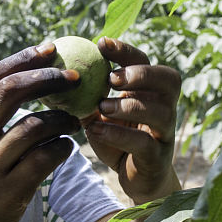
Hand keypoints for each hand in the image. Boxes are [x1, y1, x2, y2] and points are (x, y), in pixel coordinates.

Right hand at [0, 44, 79, 221]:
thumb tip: (23, 80)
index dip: (25, 58)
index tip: (51, 49)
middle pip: (12, 92)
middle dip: (47, 79)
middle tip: (75, 77)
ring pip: (33, 127)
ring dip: (60, 119)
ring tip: (73, 121)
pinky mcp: (6, 193)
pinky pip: (43, 161)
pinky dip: (61, 149)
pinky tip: (65, 148)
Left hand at [84, 37, 180, 204]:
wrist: (135, 179)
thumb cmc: (116, 139)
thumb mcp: (99, 113)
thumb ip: (86, 93)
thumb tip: (54, 71)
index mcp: (149, 90)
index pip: (144, 61)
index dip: (125, 50)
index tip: (101, 43)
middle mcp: (164, 106)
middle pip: (167, 79)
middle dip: (140, 74)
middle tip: (111, 78)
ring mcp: (164, 132)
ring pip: (159, 111)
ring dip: (129, 106)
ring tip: (101, 107)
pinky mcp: (157, 157)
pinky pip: (144, 142)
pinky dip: (119, 134)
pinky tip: (96, 130)